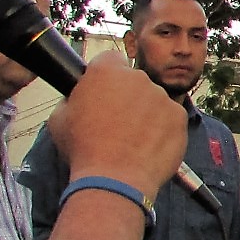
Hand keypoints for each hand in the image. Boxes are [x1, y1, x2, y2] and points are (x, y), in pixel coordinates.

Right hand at [50, 51, 185, 195]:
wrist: (114, 179)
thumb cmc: (83, 150)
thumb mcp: (60, 119)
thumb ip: (72, 99)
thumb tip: (78, 98)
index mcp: (105, 71)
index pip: (110, 60)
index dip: (106, 77)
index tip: (105, 93)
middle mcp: (137, 77)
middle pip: (134, 81)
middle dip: (128, 96)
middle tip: (118, 123)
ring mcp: (161, 96)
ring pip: (154, 100)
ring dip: (147, 114)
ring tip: (133, 140)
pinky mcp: (179, 116)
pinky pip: (170, 118)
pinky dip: (163, 130)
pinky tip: (148, 147)